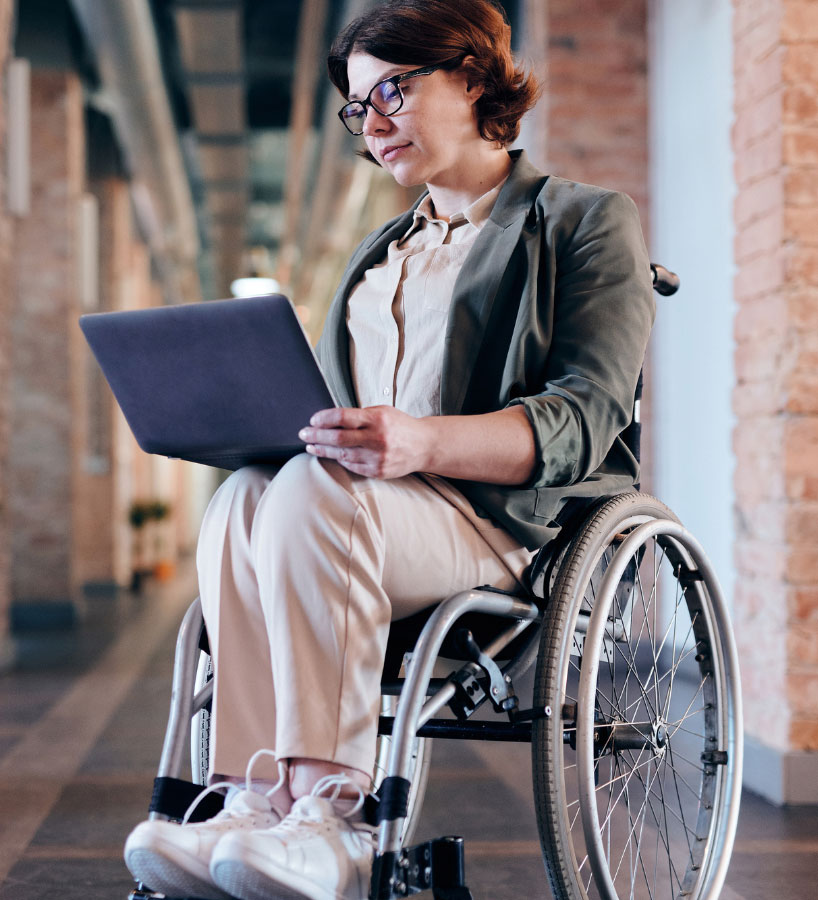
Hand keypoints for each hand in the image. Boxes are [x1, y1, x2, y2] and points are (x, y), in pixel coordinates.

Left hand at [298, 406, 430, 478]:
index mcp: (377, 419)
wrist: (423, 446)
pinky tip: (331, 454)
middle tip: (304, 433)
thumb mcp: (382, 411)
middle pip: (338, 438)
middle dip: (316, 435)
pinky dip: (339, 459)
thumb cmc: (399, 425)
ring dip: (323, 450)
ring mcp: (377, 458)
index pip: (342, 417)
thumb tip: (330, 419)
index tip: (313, 420)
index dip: (324, 419)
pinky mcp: (378, 471)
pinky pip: (351, 466)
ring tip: (311, 445)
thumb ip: (359, 416)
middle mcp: (377, 439)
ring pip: (342, 454)